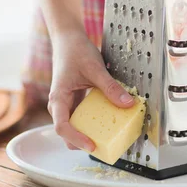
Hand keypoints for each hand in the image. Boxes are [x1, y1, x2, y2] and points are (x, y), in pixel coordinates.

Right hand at [49, 31, 134, 150]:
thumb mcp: (95, 69)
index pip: (62, 127)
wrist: (68, 39)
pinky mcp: (73, 101)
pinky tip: (107, 122)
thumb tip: (128, 104)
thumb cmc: (75, 51)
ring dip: (88, 133)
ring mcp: (66, 104)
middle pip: (67, 132)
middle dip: (83, 142)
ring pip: (73, 127)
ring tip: (107, 137)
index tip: (92, 145)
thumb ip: (110, 87)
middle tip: (104, 147)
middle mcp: (59, 105)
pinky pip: (81, 118)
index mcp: (58, 98)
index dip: (76, 139)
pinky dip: (92, 122)